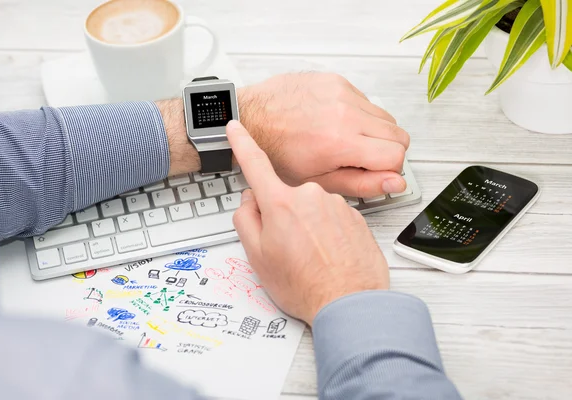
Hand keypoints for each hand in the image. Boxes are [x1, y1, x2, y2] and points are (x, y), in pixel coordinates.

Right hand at [227, 120, 389, 325]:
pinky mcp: (356, 216)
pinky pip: (333, 218)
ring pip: (312, 209)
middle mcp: (311, 196)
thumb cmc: (304, 286)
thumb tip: (249, 201)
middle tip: (288, 249)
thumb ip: (246, 220)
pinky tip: (329, 256)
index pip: (255, 164)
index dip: (242, 143)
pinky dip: (328, 234)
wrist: (349, 303)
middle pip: (286, 196)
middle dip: (283, 216)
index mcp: (281, 203)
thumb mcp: (258, 257)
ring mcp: (336, 205)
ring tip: (312, 258)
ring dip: (308, 227)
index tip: (235, 127)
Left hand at [239, 72, 409, 197]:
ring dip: (374, 133)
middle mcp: (345, 112)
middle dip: (386, 152)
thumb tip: (395, 183)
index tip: (372, 171)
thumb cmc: (276, 152)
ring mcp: (342, 92)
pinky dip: (359, 115)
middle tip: (360, 159)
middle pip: (399, 135)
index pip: (396, 155)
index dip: (388, 169)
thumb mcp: (318, 180)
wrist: (252, 118)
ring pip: (386, 117)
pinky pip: (367, 100)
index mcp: (340, 141)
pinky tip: (336, 124)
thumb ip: (362, 183)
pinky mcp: (336, 81)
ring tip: (346, 142)